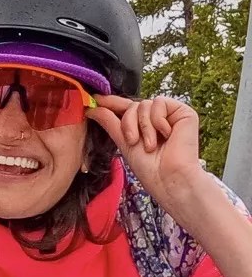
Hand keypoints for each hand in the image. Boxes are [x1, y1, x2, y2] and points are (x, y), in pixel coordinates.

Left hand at [88, 94, 208, 205]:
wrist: (168, 177)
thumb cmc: (148, 167)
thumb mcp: (123, 142)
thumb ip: (110, 122)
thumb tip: (92, 108)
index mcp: (144, 125)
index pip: (126, 108)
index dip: (112, 102)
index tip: (96, 99)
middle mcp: (158, 118)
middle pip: (133, 105)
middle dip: (128, 123)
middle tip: (133, 141)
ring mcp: (171, 115)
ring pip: (144, 104)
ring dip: (143, 127)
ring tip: (151, 145)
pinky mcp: (184, 113)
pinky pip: (160, 103)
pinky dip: (157, 120)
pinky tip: (167, 134)